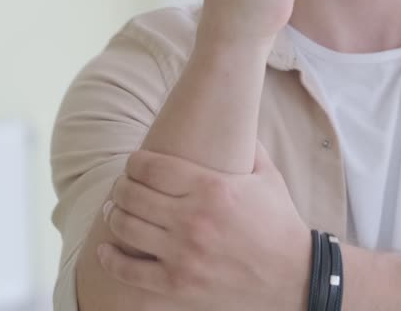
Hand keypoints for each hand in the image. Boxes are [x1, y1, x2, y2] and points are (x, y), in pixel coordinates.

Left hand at [99, 143, 311, 310]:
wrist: (294, 278)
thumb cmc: (280, 223)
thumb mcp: (268, 177)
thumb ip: (248, 146)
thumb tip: (237, 116)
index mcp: (212, 188)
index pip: (151, 166)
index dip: (134, 162)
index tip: (134, 164)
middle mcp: (193, 219)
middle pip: (131, 193)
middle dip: (121, 186)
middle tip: (122, 187)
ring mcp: (183, 255)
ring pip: (125, 227)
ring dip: (114, 215)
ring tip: (115, 211)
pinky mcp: (178, 285)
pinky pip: (128, 270)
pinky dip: (110, 258)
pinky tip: (107, 248)